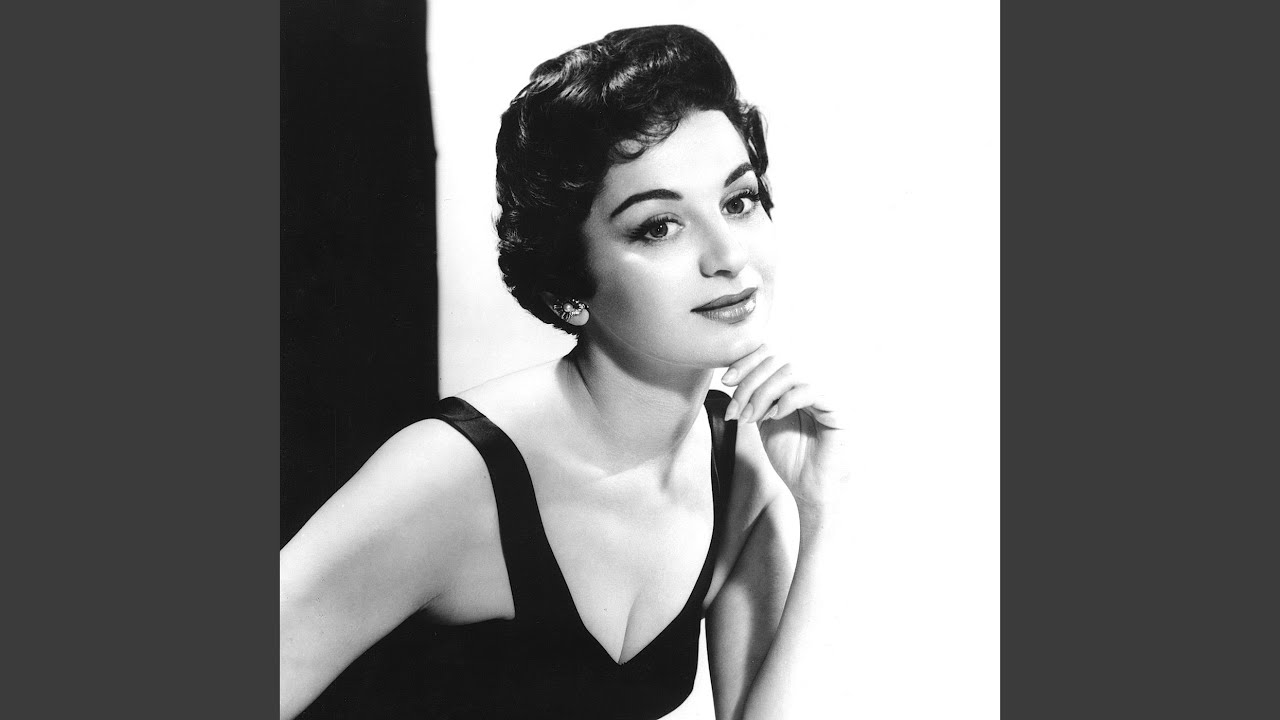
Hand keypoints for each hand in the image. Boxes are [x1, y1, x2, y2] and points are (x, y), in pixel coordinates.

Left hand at [722, 344, 850, 510]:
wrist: (809, 487)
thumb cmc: (789, 455)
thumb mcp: (762, 419)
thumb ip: (753, 395)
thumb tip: (732, 375)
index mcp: (795, 379)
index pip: (771, 351)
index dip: (746, 361)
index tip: (726, 381)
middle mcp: (813, 379)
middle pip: (777, 358)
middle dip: (749, 383)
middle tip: (735, 411)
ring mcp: (827, 391)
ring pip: (791, 371)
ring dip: (762, 394)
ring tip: (750, 418)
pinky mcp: (837, 408)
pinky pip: (811, 390)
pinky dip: (786, 400)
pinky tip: (774, 416)